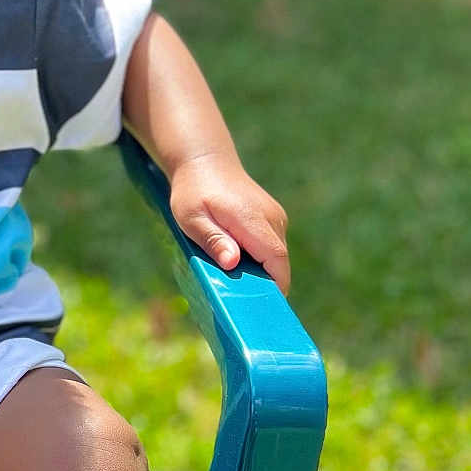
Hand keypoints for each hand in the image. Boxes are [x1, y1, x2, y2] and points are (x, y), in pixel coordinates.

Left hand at [168, 153, 290, 293]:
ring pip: (276, 255)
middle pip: (278, 262)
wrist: (205, 162)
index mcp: (253, 219)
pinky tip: (236, 263)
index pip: (277, 259)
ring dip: (260, 271)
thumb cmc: (192, 192)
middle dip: (264, 283)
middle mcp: (272, 218)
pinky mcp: (272, 218)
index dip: (275, 286)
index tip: (263, 307)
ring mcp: (275, 217)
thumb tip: (233, 262)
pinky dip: (258, 259)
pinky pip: (271, 246)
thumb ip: (213, 240)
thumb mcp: (192, 219)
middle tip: (240, 301)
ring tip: (234, 281)